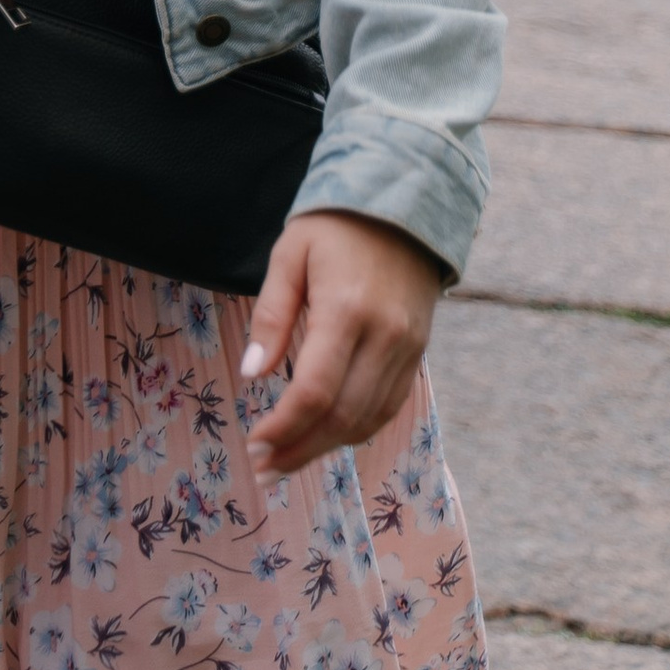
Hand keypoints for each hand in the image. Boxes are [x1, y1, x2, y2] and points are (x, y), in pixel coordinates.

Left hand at [240, 207, 443, 482]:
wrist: (404, 202)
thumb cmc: (335, 225)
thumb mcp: (290, 253)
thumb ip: (271, 315)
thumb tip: (251, 374)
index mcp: (346, 309)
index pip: (315, 391)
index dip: (284, 427)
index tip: (254, 444)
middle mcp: (384, 336)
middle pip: (342, 417)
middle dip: (300, 449)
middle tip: (263, 467)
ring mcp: (407, 349)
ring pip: (367, 421)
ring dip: (326, 448)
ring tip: (286, 460)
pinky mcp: (417, 353)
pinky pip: (388, 408)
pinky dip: (356, 430)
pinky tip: (325, 436)